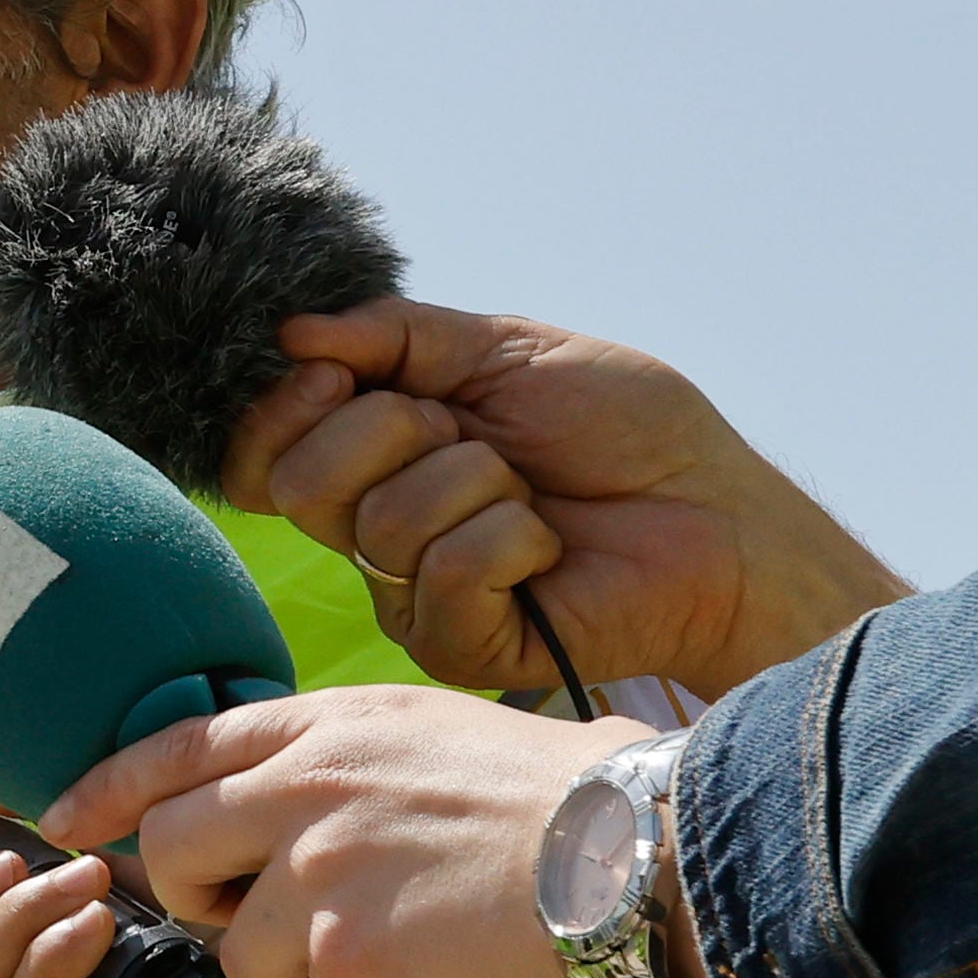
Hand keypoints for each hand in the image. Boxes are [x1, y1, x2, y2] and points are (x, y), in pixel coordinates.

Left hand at [40, 689, 655, 977]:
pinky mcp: (350, 961)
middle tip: (283, 936)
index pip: (172, 749)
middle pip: (169, 855)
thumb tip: (290, 803)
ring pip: (246, 960)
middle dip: (204, 909)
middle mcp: (300, 791)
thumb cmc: (570, 803)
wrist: (650, 855)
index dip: (105, 789)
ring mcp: (317, 876)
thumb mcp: (428, 735)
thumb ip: (341, 763)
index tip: (61, 819)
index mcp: (321, 730)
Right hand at [221, 297, 905, 699]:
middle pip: (300, 486)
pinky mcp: (459, 646)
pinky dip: (510, 540)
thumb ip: (395, 333)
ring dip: (477, 484)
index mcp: (374, 458)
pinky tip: (549, 550)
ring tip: (531, 495)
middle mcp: (376, 529)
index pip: (260, 455)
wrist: (718, 513)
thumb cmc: (626, 430)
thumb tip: (292, 331)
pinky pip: (442, 576)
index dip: (281, 409)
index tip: (340, 371)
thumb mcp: (505, 349)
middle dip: (395, 431)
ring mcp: (411, 594)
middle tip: (475, 437)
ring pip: (380, 524)